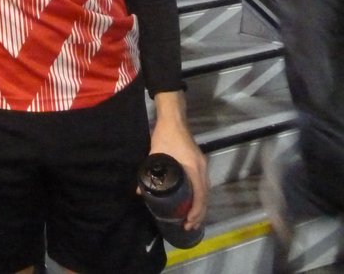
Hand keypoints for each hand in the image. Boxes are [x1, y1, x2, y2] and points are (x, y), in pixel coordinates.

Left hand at [149, 91, 208, 231]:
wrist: (174, 118)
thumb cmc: (165, 135)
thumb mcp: (154, 154)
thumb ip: (147, 172)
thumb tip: (138, 191)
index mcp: (193, 168)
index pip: (199, 195)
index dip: (195, 210)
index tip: (188, 222)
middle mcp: (202, 168)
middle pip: (205, 196)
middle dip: (199, 213)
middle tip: (188, 226)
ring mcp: (202, 166)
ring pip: (205, 191)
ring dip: (200, 206)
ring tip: (191, 219)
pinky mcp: (199, 163)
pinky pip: (203, 185)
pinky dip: (200, 196)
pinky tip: (193, 203)